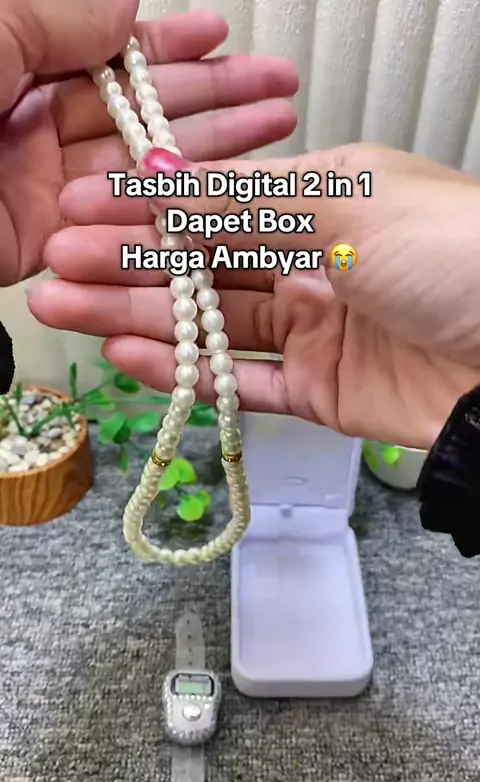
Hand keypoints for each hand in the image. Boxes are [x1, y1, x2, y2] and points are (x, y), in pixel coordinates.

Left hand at [0, 7, 296, 286]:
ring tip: (279, 140)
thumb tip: (127, 4)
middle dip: (218, 105)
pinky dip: (171, 226)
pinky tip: (224, 214)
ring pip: (145, 179)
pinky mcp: (51, 250)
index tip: (226, 37)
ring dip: (213, 163)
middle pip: (144, 121)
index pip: (113, 60)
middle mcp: (39, 131)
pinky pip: (123, 237)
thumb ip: (56, 18)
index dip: (173, 49)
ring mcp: (47, 194)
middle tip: (284, 98)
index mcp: (18, 69)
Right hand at [29, 143, 479, 448]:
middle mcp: (316, 263)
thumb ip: (248, 201)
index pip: (214, 204)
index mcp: (324, 201)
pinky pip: (247, 382)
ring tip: (73, 314)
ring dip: (144, 320)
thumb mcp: (347, 202)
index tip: (80, 216)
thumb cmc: (457, 254)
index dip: (145, 211)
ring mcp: (318, 330)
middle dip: (127, 268)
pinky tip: (137, 360)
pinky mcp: (324, 392)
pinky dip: (193, 374)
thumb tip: (166, 180)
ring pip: (214, 326)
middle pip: (203, 268)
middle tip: (59, 274)